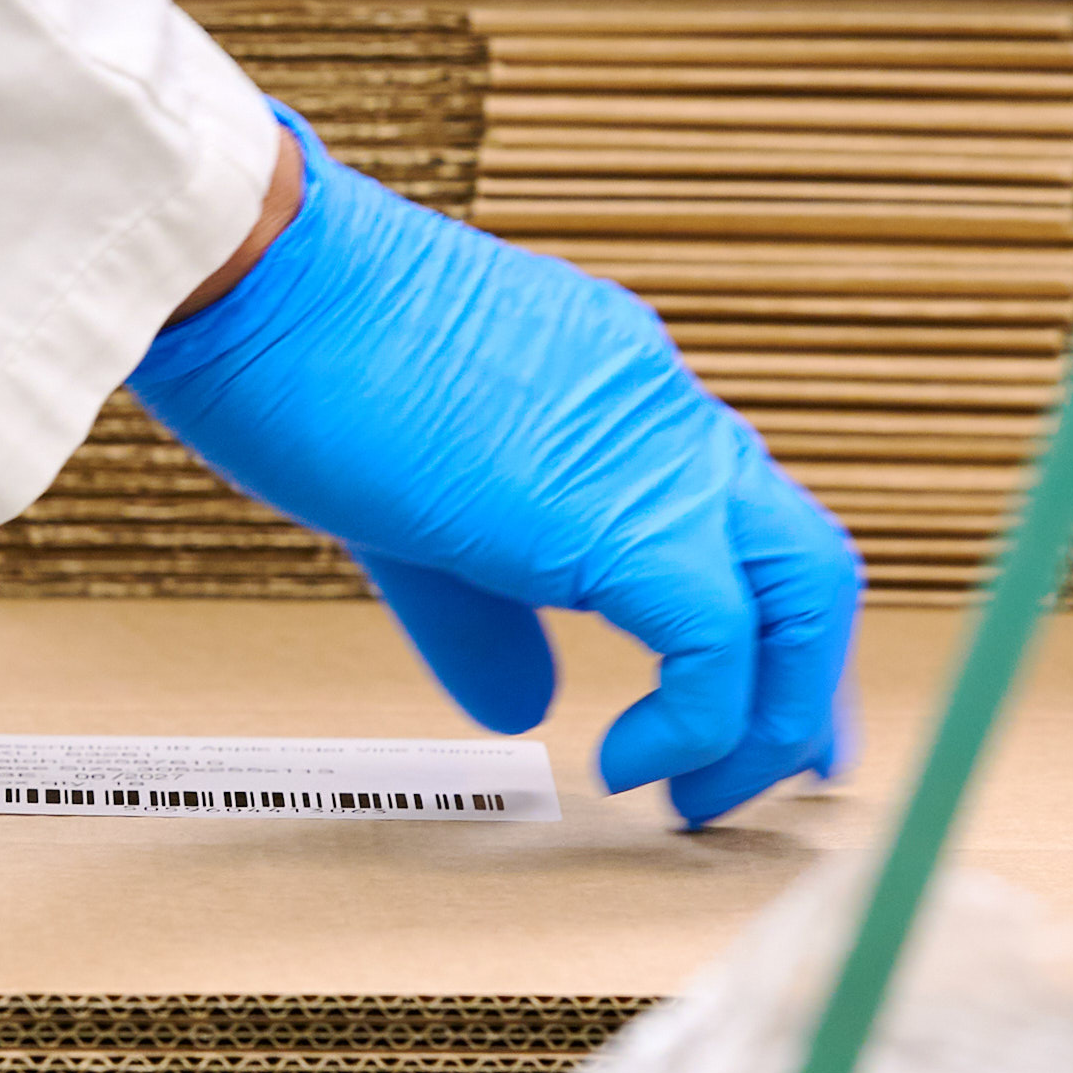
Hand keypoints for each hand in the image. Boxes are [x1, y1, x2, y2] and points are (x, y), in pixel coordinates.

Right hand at [130, 106, 863, 824]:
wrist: (261, 277)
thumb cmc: (299, 358)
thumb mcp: (413, 508)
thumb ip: (485, 612)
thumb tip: (525, 703)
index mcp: (620, 398)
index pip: (744, 522)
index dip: (770, 636)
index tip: (756, 716)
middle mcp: (663, 415)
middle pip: (809, 563)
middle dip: (810, 693)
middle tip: (775, 782)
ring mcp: (657, 451)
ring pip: (805, 595)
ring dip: (773, 720)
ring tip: (697, 794)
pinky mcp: (620, 511)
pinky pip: (718, 642)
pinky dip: (696, 725)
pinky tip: (618, 764)